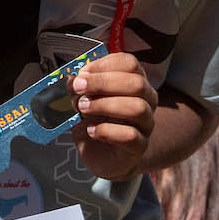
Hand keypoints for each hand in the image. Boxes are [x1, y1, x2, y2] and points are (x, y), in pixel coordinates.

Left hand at [69, 52, 156, 180]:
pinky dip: (107, 131)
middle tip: (79, 87)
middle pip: (136, 83)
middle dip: (103, 82)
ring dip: (105, 105)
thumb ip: (80, 87)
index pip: (130, 64)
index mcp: (134, 82)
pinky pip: (131, 136)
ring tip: (83, 108)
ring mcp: (146, 124)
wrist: (104, 156)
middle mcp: (146, 101)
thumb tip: (72, 79)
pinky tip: (91, 130)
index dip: (105, 64)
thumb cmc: (96, 120)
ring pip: (137, 108)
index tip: (83, 72)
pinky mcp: (140, 147)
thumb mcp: (85, 99)